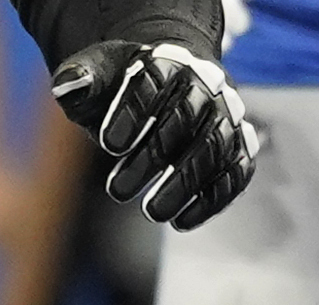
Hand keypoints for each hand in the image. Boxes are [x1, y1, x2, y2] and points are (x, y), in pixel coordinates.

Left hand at [52, 43, 260, 229]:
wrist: (175, 84)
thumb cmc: (129, 83)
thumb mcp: (99, 73)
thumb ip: (81, 79)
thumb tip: (67, 89)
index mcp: (169, 60)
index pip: (153, 84)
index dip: (132, 115)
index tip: (108, 145)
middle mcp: (208, 87)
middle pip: (185, 122)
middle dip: (152, 159)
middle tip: (117, 192)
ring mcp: (230, 120)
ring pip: (214, 152)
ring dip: (184, 187)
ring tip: (153, 213)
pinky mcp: (242, 150)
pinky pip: (234, 176)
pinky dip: (211, 201)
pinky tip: (183, 221)